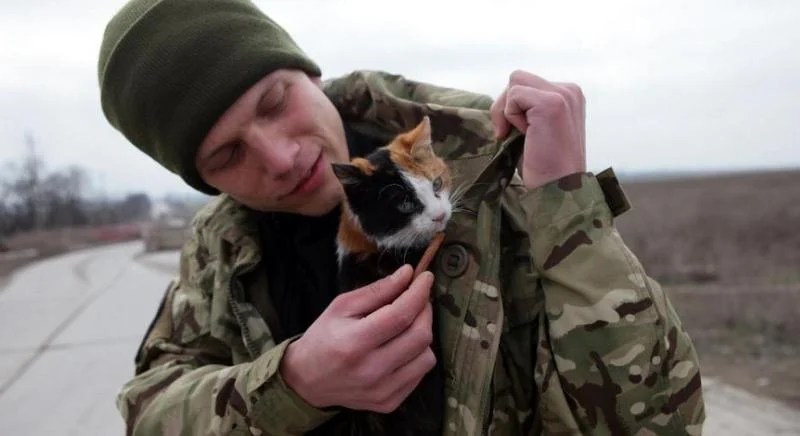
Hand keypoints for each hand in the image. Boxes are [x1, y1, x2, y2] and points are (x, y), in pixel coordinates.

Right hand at [280, 265, 435, 412]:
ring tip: (408, 325)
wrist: (307, 380)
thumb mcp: (341, 306)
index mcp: (355, 342)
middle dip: (425, 310)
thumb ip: (377, 291)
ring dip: (423, 334)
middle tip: (418, 299)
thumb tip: (408, 274)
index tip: (426, 277)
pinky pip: (420, 375)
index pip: (401, 315)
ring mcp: (382, 391)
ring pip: (427, 357)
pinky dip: (417, 356)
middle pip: (420, 336)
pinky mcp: (389, 403)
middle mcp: (371, 370)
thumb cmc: (324, 337)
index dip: (419, 293)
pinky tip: (401, 347)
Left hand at [490, 70, 586, 188]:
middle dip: (506, 106)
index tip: (521, 133)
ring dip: (508, 111)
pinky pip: (514, 95)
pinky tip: (526, 136)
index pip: (527, 83)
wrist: (557, 190)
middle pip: (518, 78)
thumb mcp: (536, 129)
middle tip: (512, 135)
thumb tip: (501, 99)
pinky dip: (510, 116)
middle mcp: (570, 91)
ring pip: (515, 82)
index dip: (513, 108)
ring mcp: (563, 95)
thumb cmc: (543, 166)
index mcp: (569, 95)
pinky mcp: (552, 104)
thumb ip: (527, 108)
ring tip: (523, 135)